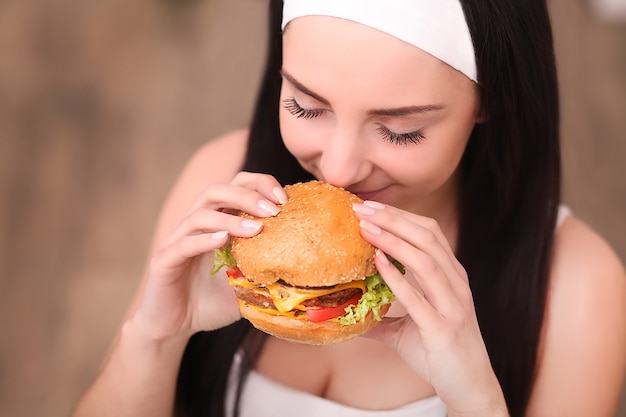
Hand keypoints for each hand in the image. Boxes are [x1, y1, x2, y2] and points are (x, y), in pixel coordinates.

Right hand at [132, 172, 287, 342]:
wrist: (174, 327)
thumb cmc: (212, 302)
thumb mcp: (247, 283)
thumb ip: (268, 270)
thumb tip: (305, 267)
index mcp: (216, 221)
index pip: (235, 185)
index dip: (259, 184)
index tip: (284, 198)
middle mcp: (194, 224)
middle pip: (215, 191)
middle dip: (247, 195)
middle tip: (273, 210)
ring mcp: (177, 240)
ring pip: (199, 215)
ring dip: (230, 218)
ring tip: (256, 229)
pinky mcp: (163, 261)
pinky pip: (183, 245)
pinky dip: (204, 240)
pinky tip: (223, 241)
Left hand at [353, 201, 507, 414]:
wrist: (469, 387)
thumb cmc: (439, 353)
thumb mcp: (410, 327)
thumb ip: (383, 316)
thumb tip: (351, 312)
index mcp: (451, 277)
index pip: (430, 233)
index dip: (401, 216)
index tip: (371, 207)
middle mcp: (456, 285)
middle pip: (427, 238)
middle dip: (394, 219)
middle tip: (363, 208)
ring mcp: (453, 305)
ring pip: (426, 261)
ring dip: (393, 240)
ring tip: (366, 228)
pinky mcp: (443, 328)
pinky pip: (419, 297)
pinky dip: (397, 276)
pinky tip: (378, 261)